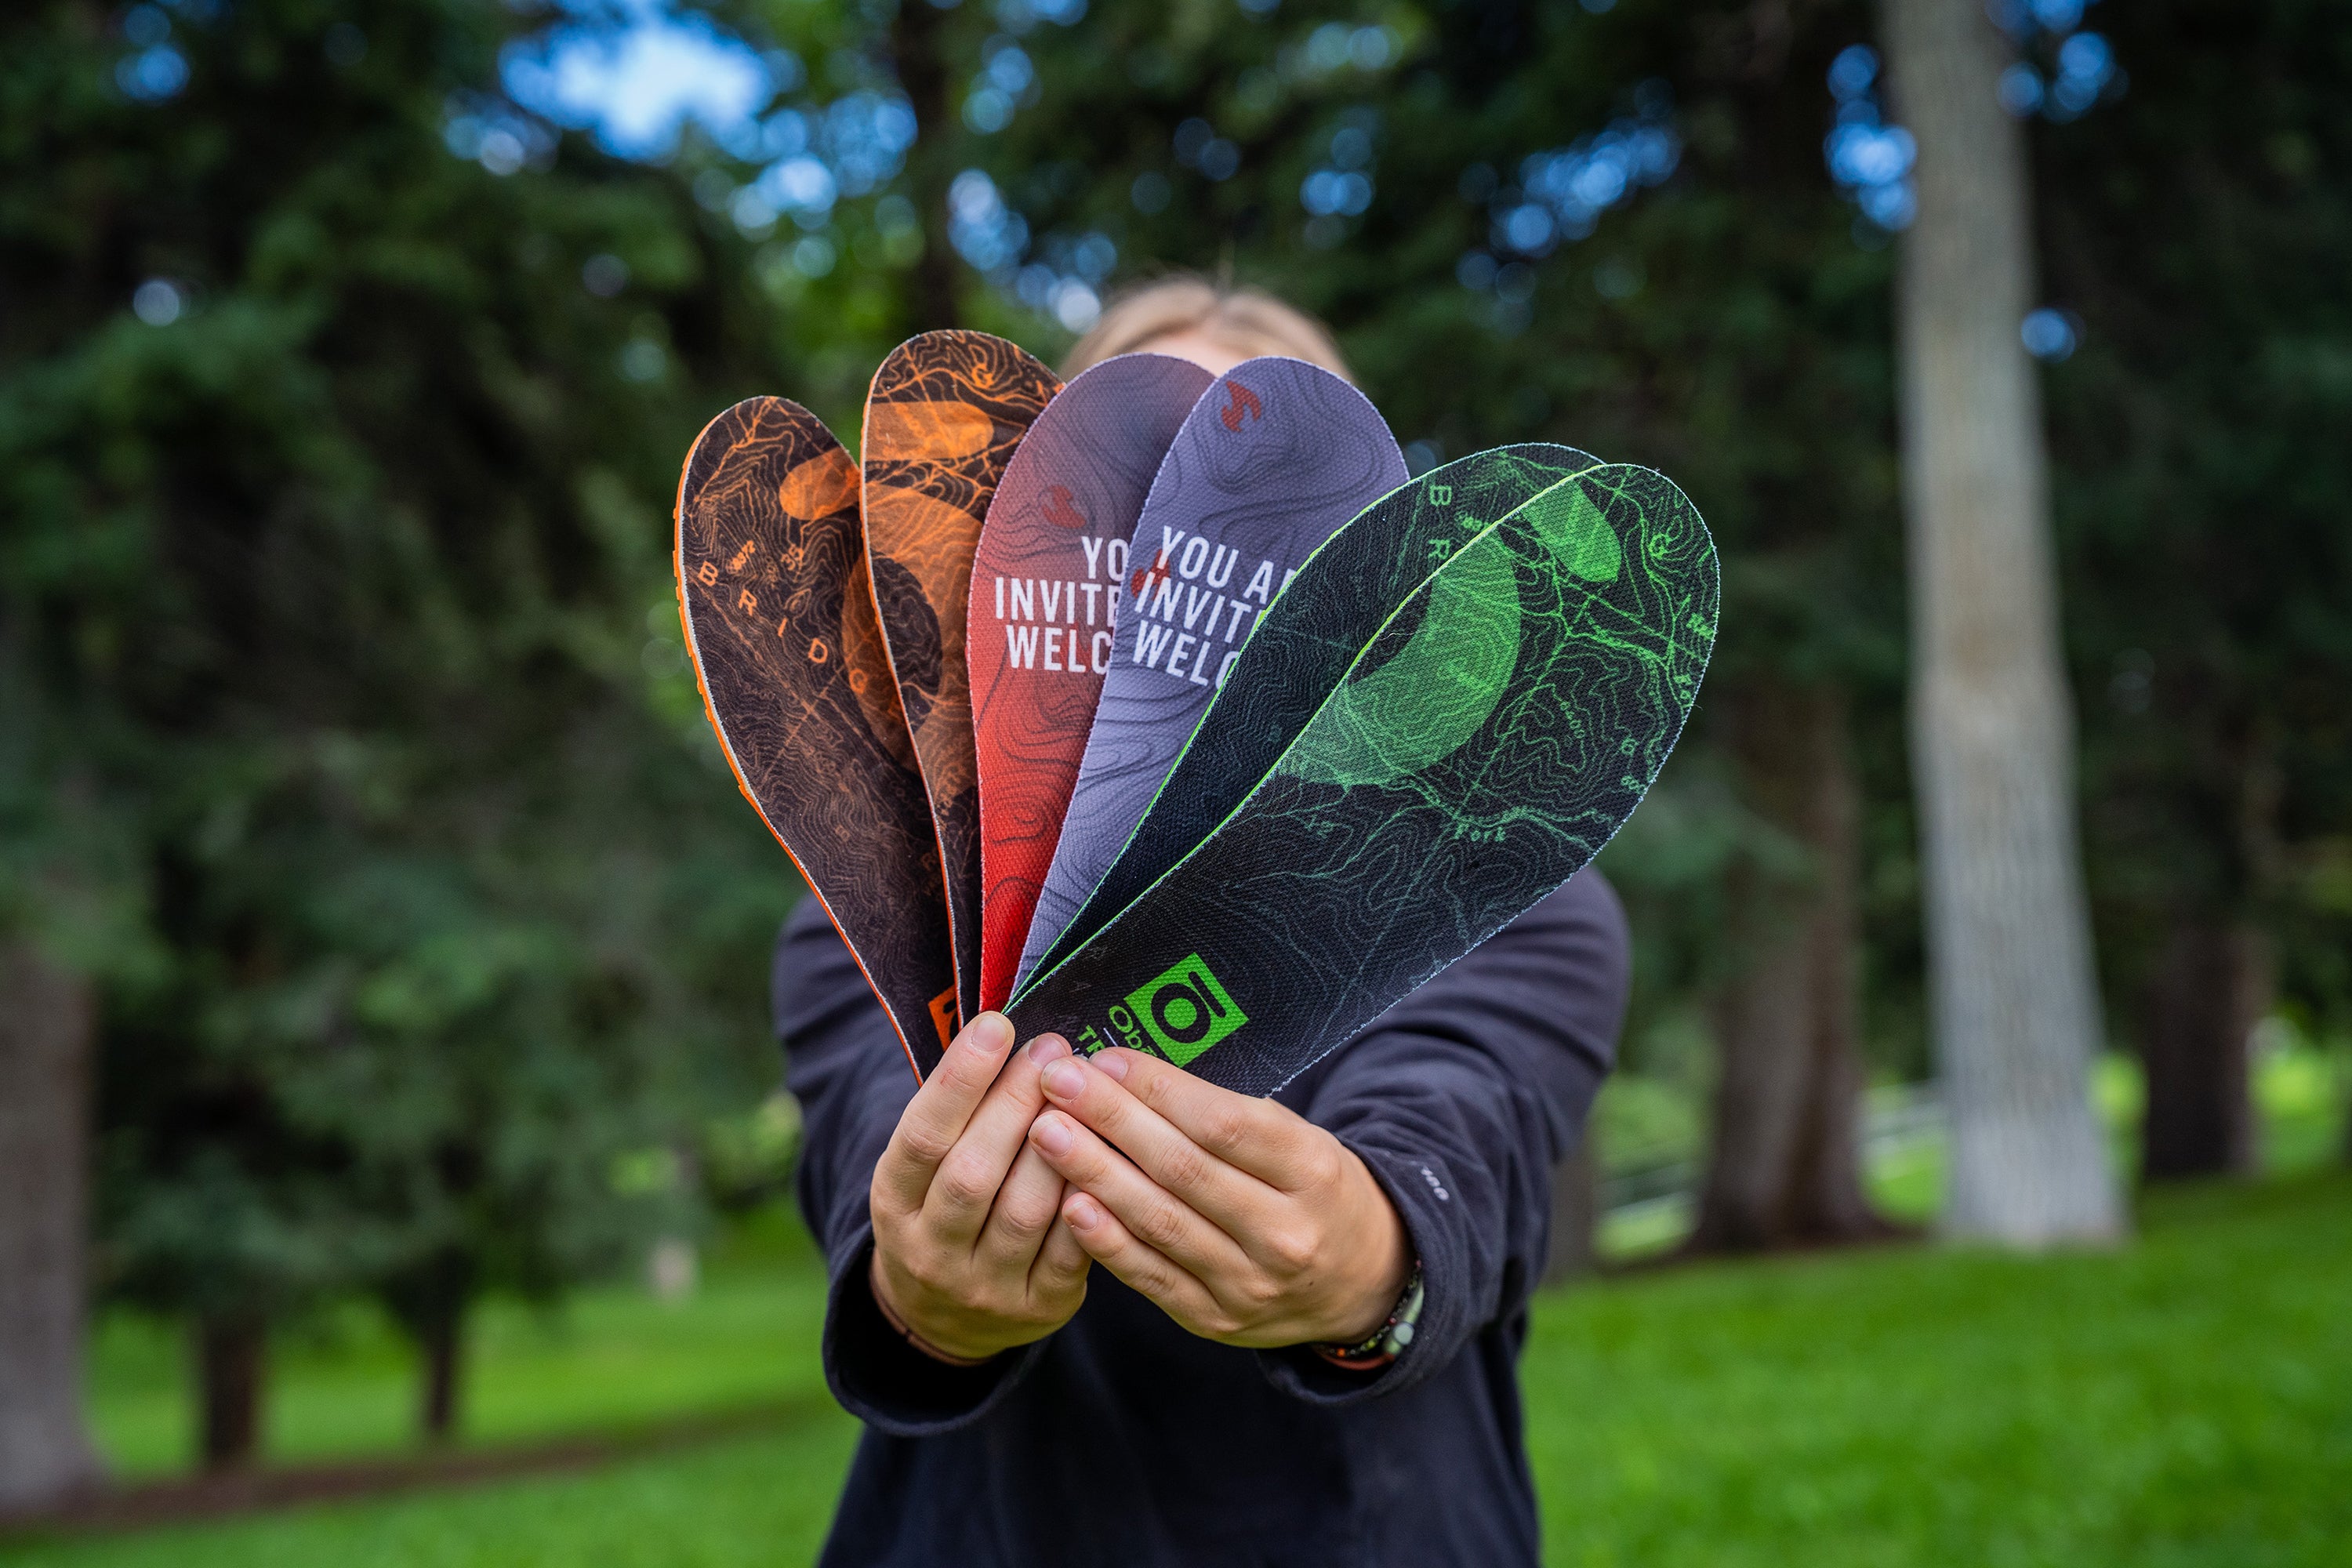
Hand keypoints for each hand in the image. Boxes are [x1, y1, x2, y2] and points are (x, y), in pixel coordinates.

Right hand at [867, 1013, 1090, 1363]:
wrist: (944, 1318)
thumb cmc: (945, 1209)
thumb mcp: (924, 1169)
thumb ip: (957, 1114)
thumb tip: (1004, 1032)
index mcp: (893, 1203)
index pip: (922, 1136)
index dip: (959, 1080)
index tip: (997, 1026)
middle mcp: (930, 1249)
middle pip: (974, 1172)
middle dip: (1016, 1103)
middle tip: (1053, 1049)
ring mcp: (983, 1286)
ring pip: (1026, 1211)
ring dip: (1061, 1145)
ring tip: (1086, 1091)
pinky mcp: (1038, 1307)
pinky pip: (1071, 1250)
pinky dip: (1091, 1198)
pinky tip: (1109, 1151)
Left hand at [1026, 1048, 1410, 1349]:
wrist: (1361, 1283)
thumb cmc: (1313, 1192)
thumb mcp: (1299, 1140)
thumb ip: (1224, 1115)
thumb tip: (1129, 1075)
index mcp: (1313, 1172)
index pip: (1225, 1125)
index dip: (1158, 1090)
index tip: (1107, 1059)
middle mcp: (1285, 1233)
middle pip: (1184, 1169)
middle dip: (1112, 1120)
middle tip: (1058, 1083)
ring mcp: (1250, 1284)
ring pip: (1160, 1222)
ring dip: (1095, 1173)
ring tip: (1046, 1132)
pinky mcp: (1214, 1319)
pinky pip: (1151, 1275)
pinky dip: (1107, 1240)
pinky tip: (1070, 1204)